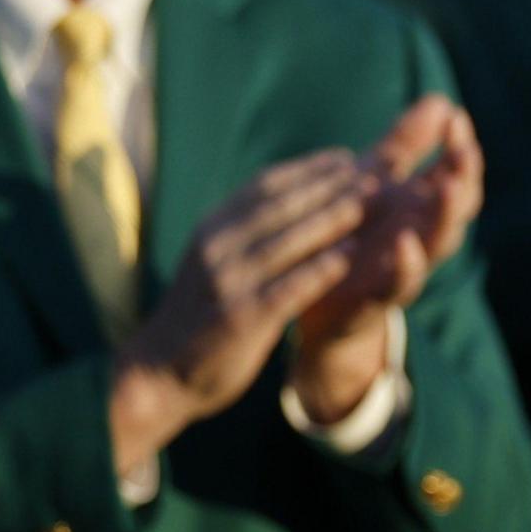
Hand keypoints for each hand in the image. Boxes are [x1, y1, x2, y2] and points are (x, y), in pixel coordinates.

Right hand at [110, 150, 375, 474]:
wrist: (158, 373)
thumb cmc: (198, 316)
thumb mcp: (213, 262)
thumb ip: (244, 234)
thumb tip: (288, 200)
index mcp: (212, 229)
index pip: (264, 187)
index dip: (308, 169)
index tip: (347, 158)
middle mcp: (217, 246)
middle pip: (280, 206)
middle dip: (329, 186)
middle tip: (371, 173)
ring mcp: (228, 281)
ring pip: (287, 240)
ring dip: (330, 218)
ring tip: (368, 203)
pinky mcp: (241, 316)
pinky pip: (288, 287)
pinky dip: (319, 269)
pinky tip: (349, 258)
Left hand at [289, 96, 485, 425]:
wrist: (317, 302)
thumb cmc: (355, 236)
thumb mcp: (378, 183)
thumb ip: (408, 144)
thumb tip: (443, 101)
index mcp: (422, 205)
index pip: (455, 172)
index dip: (459, 146)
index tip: (454, 116)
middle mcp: (422, 234)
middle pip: (458, 204)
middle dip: (463, 176)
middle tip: (462, 147)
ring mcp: (406, 266)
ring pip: (439, 242)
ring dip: (445, 216)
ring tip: (445, 186)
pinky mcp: (379, 297)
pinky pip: (402, 284)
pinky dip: (408, 266)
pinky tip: (406, 244)